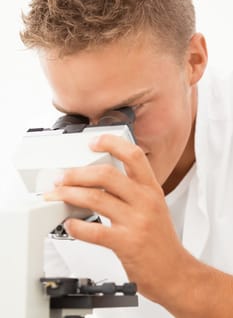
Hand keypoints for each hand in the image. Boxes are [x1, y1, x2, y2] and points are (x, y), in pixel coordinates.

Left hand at [44, 134, 189, 305]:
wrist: (175, 272)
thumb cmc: (161, 240)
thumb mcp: (154, 206)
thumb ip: (131, 190)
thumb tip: (98, 180)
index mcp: (151, 189)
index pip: (133, 155)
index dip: (112, 143)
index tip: (93, 142)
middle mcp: (145, 201)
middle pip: (107, 175)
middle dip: (78, 173)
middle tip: (63, 176)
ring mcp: (136, 222)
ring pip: (96, 198)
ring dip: (70, 195)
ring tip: (58, 195)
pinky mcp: (127, 244)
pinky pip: (95, 231)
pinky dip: (76, 226)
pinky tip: (70, 224)